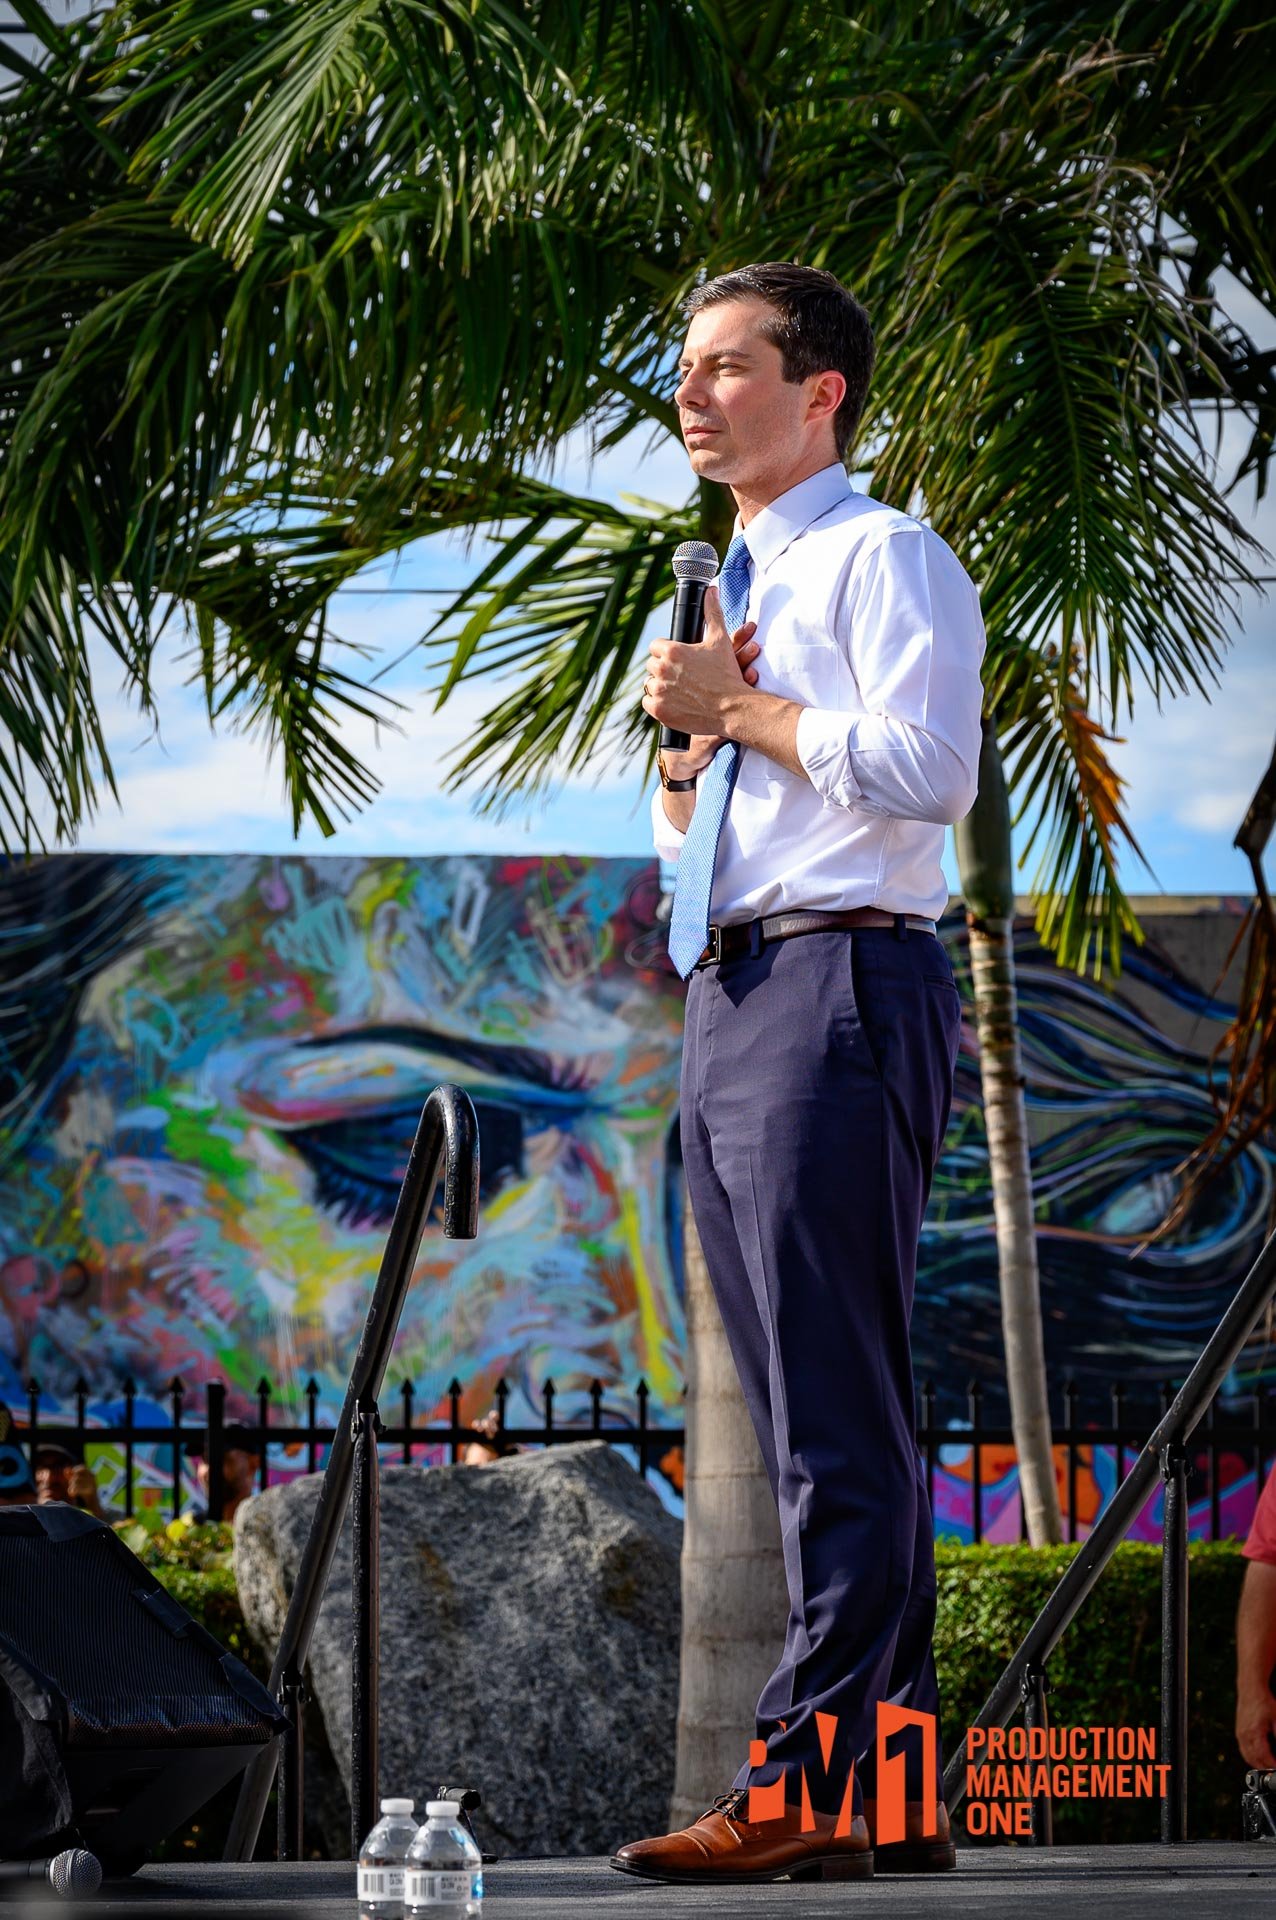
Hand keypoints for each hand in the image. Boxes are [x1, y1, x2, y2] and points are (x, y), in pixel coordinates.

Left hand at [64, 1464, 101, 1514]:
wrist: (94, 1505)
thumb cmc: (85, 1492)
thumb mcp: (79, 1483)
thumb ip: (72, 1476)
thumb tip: (65, 1470)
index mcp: (91, 1475)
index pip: (83, 1468)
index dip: (76, 1470)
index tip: (70, 1473)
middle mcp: (93, 1479)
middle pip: (78, 1476)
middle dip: (72, 1480)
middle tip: (70, 1484)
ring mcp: (92, 1486)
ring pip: (77, 1482)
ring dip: (72, 1486)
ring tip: (70, 1491)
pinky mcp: (90, 1493)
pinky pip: (79, 1490)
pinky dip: (73, 1491)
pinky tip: (71, 1494)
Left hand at [642, 584, 759, 763]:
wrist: (732, 708)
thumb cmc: (727, 674)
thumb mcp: (721, 640)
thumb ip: (713, 613)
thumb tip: (711, 591)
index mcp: (672, 650)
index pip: (656, 646)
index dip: (666, 651)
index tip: (677, 659)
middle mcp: (662, 669)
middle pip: (652, 665)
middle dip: (664, 669)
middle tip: (680, 675)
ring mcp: (659, 691)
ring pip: (650, 684)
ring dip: (660, 686)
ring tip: (677, 689)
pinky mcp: (659, 710)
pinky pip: (647, 703)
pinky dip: (658, 703)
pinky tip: (672, 702)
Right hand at [1236, 1685, 1275, 1767]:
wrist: (1251, 1689)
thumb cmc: (1264, 1702)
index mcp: (1254, 1732)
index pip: (1263, 1756)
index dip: (1272, 1765)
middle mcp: (1244, 1734)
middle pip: (1254, 1759)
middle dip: (1265, 1768)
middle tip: (1274, 1770)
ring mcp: (1240, 1733)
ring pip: (1247, 1756)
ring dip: (1257, 1764)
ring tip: (1268, 1767)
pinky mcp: (1239, 1731)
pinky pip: (1244, 1750)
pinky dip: (1251, 1757)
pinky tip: (1259, 1758)